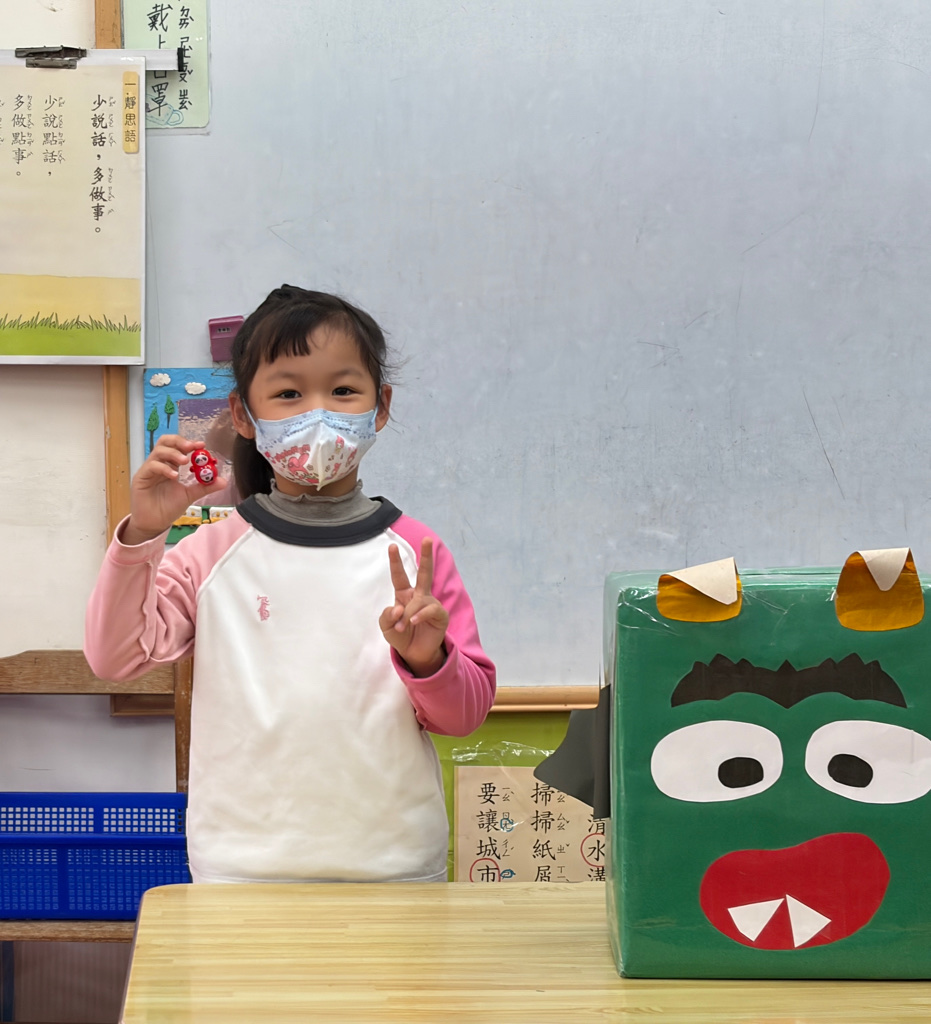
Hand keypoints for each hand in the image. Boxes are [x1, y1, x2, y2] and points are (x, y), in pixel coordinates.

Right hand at [122, 436, 226, 544]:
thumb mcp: (190, 495)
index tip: (202, 445)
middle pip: (165, 442)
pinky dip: (164, 468)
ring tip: (185, 461)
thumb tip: (224, 481)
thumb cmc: (168, 508)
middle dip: (179, 442)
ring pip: (158, 451)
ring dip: (173, 453)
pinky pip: (151, 466)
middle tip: (191, 447)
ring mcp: (149, 469)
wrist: (154, 524)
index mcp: (170, 465)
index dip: (189, 443)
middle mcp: (159, 464)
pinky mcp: (141, 477)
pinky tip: (174, 476)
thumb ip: (205, 487)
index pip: (177, 447)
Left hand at [379, 538, 449, 676]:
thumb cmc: (400, 636)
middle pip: (424, 573)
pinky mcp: (440, 615)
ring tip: (402, 626)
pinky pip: (430, 609)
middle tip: (427, 539)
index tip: (392, 546)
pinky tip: (414, 621)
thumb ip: (387, 616)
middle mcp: (419, 596)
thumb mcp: (386, 627)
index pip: (399, 575)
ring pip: (420, 599)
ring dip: (409, 613)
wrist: (414, 654)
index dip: (395, 561)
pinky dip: (420, 615)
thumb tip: (398, 607)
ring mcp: (431, 604)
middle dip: (426, 556)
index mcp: (404, 595)